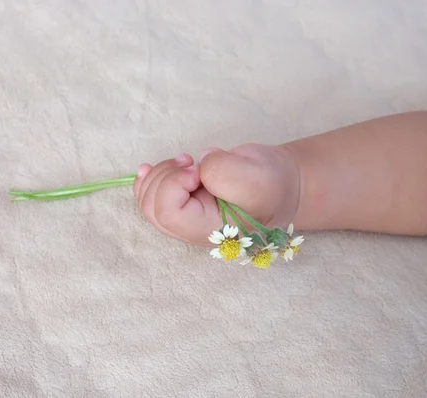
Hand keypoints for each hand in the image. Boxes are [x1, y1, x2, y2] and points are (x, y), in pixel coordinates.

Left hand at [133, 144, 300, 246]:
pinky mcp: (182, 203)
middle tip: (192, 163)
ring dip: (159, 173)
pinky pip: (151, 195)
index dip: (173, 184)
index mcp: (207, 231)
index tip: (196, 171)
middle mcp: (190, 229)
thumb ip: (222, 171)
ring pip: (147, 200)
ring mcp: (184, 216)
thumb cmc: (271, 186)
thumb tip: (197, 165)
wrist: (280, 185)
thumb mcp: (254, 177)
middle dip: (165, 176)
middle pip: (152, 207)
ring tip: (187, 162)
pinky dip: (150, 177)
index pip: (167, 212)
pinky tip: (151, 168)